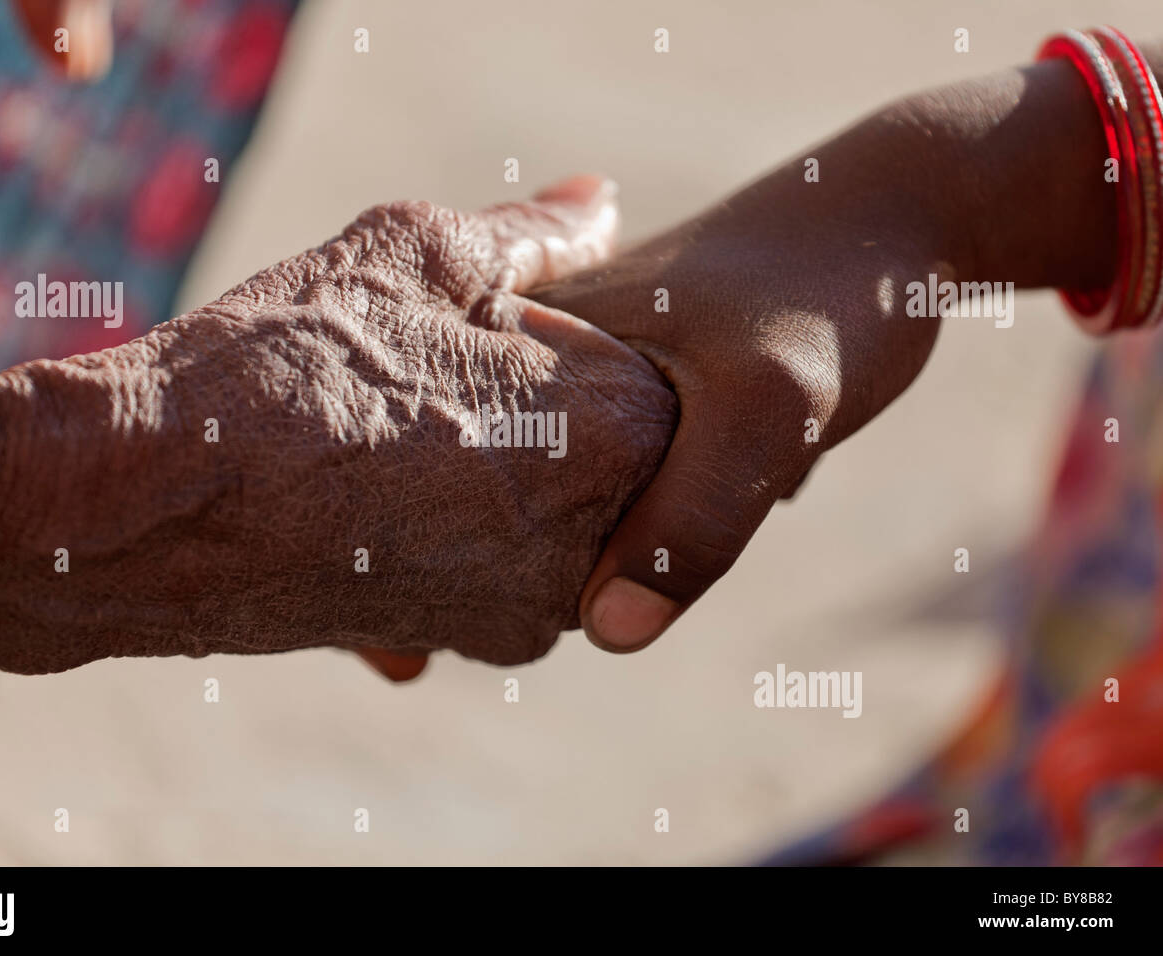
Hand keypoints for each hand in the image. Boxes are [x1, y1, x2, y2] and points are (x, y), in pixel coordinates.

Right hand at [0, 176, 676, 673]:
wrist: (152, 499)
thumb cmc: (293, 361)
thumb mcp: (422, 251)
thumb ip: (538, 234)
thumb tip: (603, 206)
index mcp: (620, 429)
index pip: (643, 365)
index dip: (557, 334)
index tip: (482, 333)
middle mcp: (596, 541)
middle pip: (595, 446)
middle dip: (531, 407)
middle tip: (428, 380)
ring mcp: (527, 608)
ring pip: (537, 506)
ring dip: (481, 466)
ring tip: (387, 432)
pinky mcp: (459, 640)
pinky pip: (479, 564)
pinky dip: (438, 525)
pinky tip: (364, 494)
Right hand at [534, 58, 1119, 652]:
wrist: (908, 210)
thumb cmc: (833, 293)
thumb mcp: (766, 412)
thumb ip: (690, 522)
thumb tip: (608, 635)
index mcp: (531, 337)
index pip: (486, 483)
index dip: (532, 549)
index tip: (621, 565)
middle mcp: (546, 346)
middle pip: (535, 498)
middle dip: (609, 538)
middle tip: (720, 499)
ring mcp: (595, 362)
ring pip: (593, 492)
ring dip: (657, 518)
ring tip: (748, 473)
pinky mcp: (643, 378)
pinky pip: (641, 471)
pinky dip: (690, 491)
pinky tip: (764, 463)